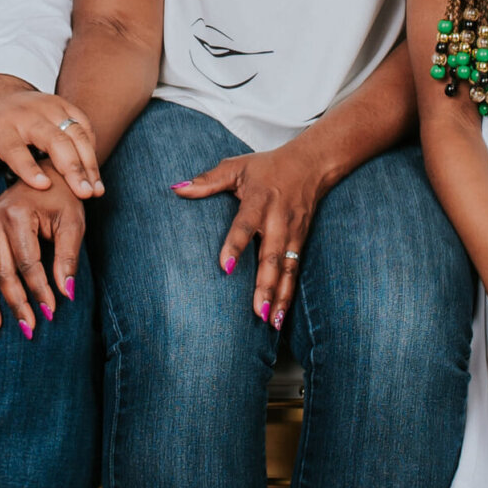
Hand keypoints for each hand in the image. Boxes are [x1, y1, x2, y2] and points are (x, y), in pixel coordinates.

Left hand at [0, 75, 101, 218]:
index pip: (15, 147)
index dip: (28, 167)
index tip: (43, 186)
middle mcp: (27, 113)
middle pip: (54, 138)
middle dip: (71, 166)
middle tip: (84, 194)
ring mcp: (49, 106)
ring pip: (75, 132)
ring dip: (88, 162)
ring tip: (95, 191)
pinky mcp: (64, 105)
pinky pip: (84, 125)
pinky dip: (92, 149)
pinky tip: (94, 174)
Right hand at [0, 178, 86, 336]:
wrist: (44, 173)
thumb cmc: (62, 199)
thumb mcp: (73, 223)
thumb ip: (68, 258)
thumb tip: (68, 293)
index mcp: (16, 215)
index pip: (28, 264)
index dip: (40, 291)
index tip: (51, 312)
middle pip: (2, 272)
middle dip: (16, 303)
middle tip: (29, 328)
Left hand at [174, 140, 334, 329]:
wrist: (311, 164)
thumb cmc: (267, 167)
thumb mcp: (237, 166)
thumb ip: (208, 180)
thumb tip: (177, 187)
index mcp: (259, 200)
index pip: (246, 224)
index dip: (236, 244)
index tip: (226, 266)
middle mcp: (278, 220)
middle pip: (271, 255)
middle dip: (265, 284)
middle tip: (256, 310)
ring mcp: (292, 234)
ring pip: (286, 269)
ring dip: (279, 297)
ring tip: (269, 322)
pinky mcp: (300, 243)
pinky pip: (294, 273)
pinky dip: (288, 296)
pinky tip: (279, 318)